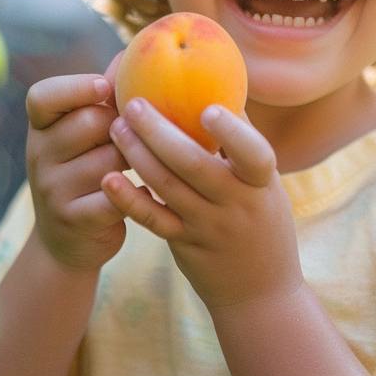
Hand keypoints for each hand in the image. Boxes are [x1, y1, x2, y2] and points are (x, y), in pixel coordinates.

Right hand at [25, 73, 127, 271]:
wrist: (68, 243)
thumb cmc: (86, 173)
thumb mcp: (84, 136)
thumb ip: (104, 98)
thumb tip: (129, 52)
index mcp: (40, 128)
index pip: (44, 97)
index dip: (75, 88)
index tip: (104, 87)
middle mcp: (38, 155)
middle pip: (91, 124)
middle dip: (121, 128)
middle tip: (135, 139)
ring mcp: (51, 189)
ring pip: (109, 161)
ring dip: (134, 163)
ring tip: (141, 168)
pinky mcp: (72, 219)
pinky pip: (115, 197)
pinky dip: (137, 195)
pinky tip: (146, 195)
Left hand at [101, 99, 302, 308]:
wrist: (260, 291)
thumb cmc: (261, 219)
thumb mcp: (266, 185)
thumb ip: (242, 143)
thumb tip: (222, 84)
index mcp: (261, 182)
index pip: (253, 154)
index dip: (232, 132)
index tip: (208, 108)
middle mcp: (236, 204)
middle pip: (194, 165)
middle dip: (159, 131)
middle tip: (133, 104)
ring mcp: (208, 227)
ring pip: (167, 187)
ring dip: (137, 155)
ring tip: (116, 127)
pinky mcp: (184, 245)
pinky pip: (153, 221)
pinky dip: (129, 200)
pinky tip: (109, 179)